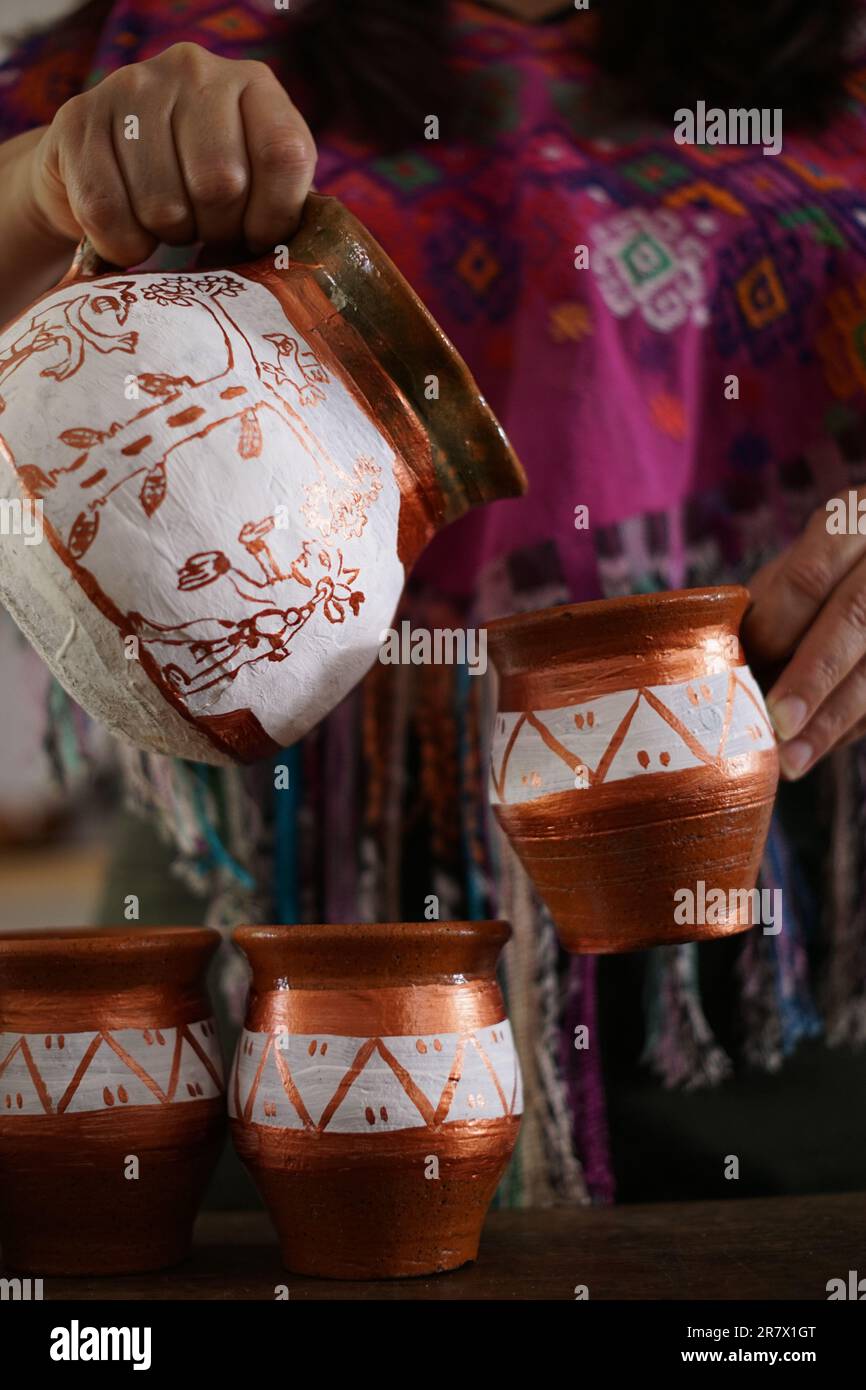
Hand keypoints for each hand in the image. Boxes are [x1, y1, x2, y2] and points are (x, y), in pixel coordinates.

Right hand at [24, 42, 315, 266]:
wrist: (108, 171)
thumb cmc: (197, 189)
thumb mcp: (254, 189)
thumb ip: (279, 209)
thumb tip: (283, 260)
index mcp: (253, 85)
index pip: (283, 155)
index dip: (273, 217)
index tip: (254, 237)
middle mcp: (195, 71)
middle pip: (221, 183)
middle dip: (215, 231)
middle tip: (204, 231)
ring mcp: (133, 86)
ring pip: (163, 205)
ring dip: (167, 237)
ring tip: (166, 224)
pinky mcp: (80, 119)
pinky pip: (107, 211)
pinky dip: (122, 244)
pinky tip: (129, 234)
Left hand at [743, 486, 865, 778]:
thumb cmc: (840, 560)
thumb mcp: (809, 555)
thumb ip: (775, 597)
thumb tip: (727, 660)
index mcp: (857, 520)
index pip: (809, 576)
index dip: (773, 629)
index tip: (739, 673)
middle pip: (855, 618)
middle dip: (811, 677)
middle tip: (774, 725)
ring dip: (835, 719)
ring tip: (792, 760)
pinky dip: (855, 726)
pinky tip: (822, 747)